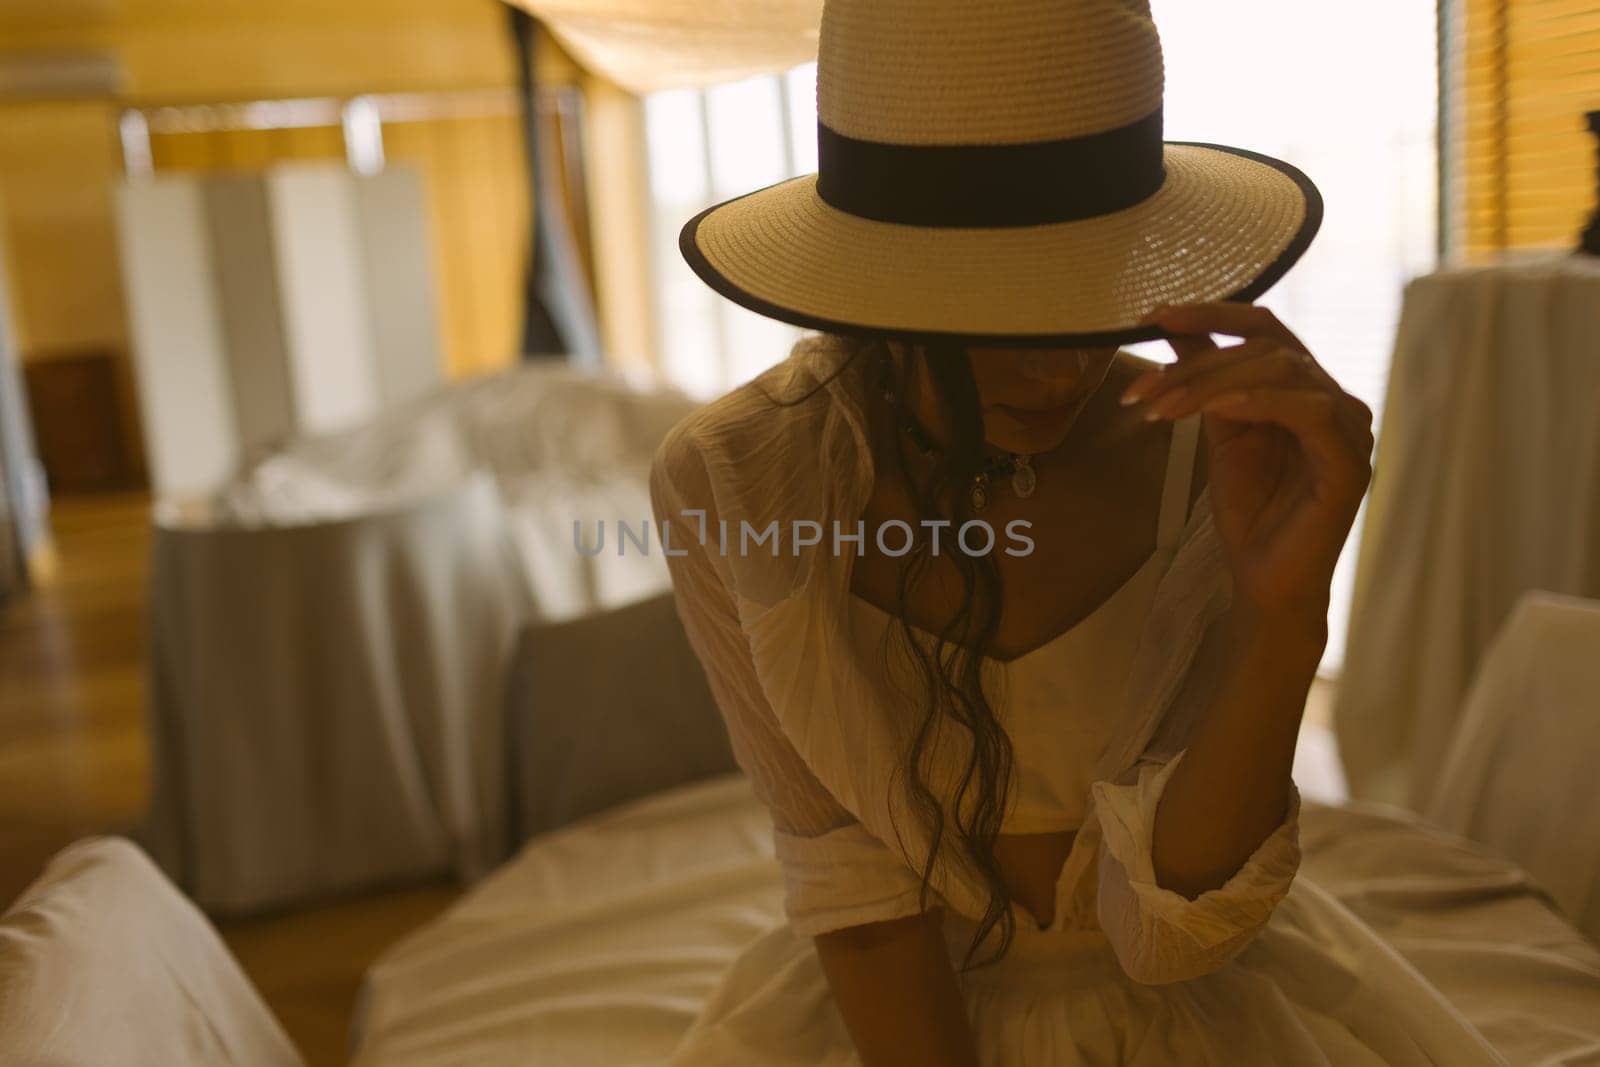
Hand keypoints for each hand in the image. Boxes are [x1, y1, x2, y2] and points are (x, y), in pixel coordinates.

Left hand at [1120, 303, 1373, 626]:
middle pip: (1267, 348)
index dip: (1211, 314)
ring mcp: (1349, 429)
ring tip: (1160, 409)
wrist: (1264, 580)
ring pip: (1283, 371)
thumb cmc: (1248, 509)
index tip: (1152, 316)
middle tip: (1141, 390)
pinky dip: (1260, 402)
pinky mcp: (1350, 463)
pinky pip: (1310, 412)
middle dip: (1196, 363)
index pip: (1264, 328)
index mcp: (1306, 388)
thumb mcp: (1217, 431)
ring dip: (1212, 383)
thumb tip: (1169, 325)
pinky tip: (1215, 409)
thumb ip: (1203, 379)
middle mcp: (1334, 400)